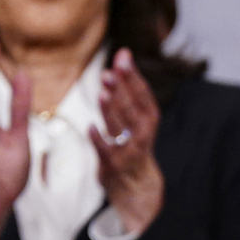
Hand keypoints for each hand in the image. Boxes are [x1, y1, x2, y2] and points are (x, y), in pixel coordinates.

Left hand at [91, 47, 163, 234]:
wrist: (136, 184)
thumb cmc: (132, 143)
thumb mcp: (136, 117)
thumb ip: (127, 90)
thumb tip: (122, 54)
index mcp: (149, 120)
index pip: (143, 94)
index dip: (133, 76)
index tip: (123, 55)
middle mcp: (142, 135)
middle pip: (132, 109)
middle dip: (121, 89)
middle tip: (110, 70)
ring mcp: (128, 150)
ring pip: (120, 128)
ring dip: (111, 111)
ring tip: (102, 92)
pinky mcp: (113, 165)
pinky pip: (105, 151)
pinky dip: (99, 140)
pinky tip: (90, 128)